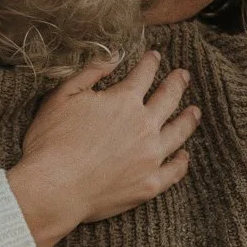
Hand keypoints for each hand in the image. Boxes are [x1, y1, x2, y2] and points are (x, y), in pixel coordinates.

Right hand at [6, 51, 198, 246]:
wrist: (54, 189)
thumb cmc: (51, 142)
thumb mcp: (61, 96)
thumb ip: (89, 73)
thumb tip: (112, 58)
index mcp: (124, 101)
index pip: (144, 74)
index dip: (150, 62)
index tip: (155, 57)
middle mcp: (144, 126)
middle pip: (169, 98)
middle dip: (177, 83)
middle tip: (183, 75)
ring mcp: (150, 156)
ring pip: (179, 132)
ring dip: (188, 119)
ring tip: (194, 112)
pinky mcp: (149, 184)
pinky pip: (174, 170)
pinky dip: (181, 161)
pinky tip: (183, 155)